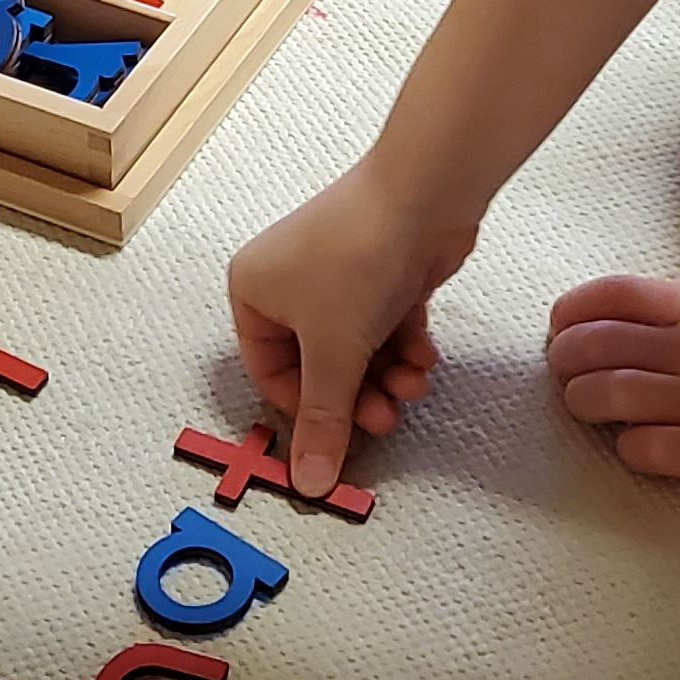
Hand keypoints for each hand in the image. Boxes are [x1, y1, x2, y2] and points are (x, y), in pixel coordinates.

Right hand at [227, 156, 470, 496]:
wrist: (423, 195)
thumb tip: (310, 483)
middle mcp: (291, 281)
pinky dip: (404, 347)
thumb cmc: (358, 259)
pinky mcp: (384, 271)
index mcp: (254, 291)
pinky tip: (425, 358)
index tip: (340, 435)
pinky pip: (386, 325)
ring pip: (358, 348)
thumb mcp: (334, 352)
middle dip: (356, 395)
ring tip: (413, 385)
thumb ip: (323, 421)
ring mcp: (340, 274)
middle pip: (319, 365)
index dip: (307, 409)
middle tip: (387, 418)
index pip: (270, 372)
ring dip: (387, 376)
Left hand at [545, 244, 679, 497]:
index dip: (573, 306)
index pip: (612, 296)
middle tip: (562, 363)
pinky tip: (631, 441)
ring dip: (581, 399)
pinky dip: (627, 445)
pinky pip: (649, 452)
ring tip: (580, 402)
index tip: (562, 319)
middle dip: (565, 354)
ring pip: (609, 401)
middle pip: (595, 348)